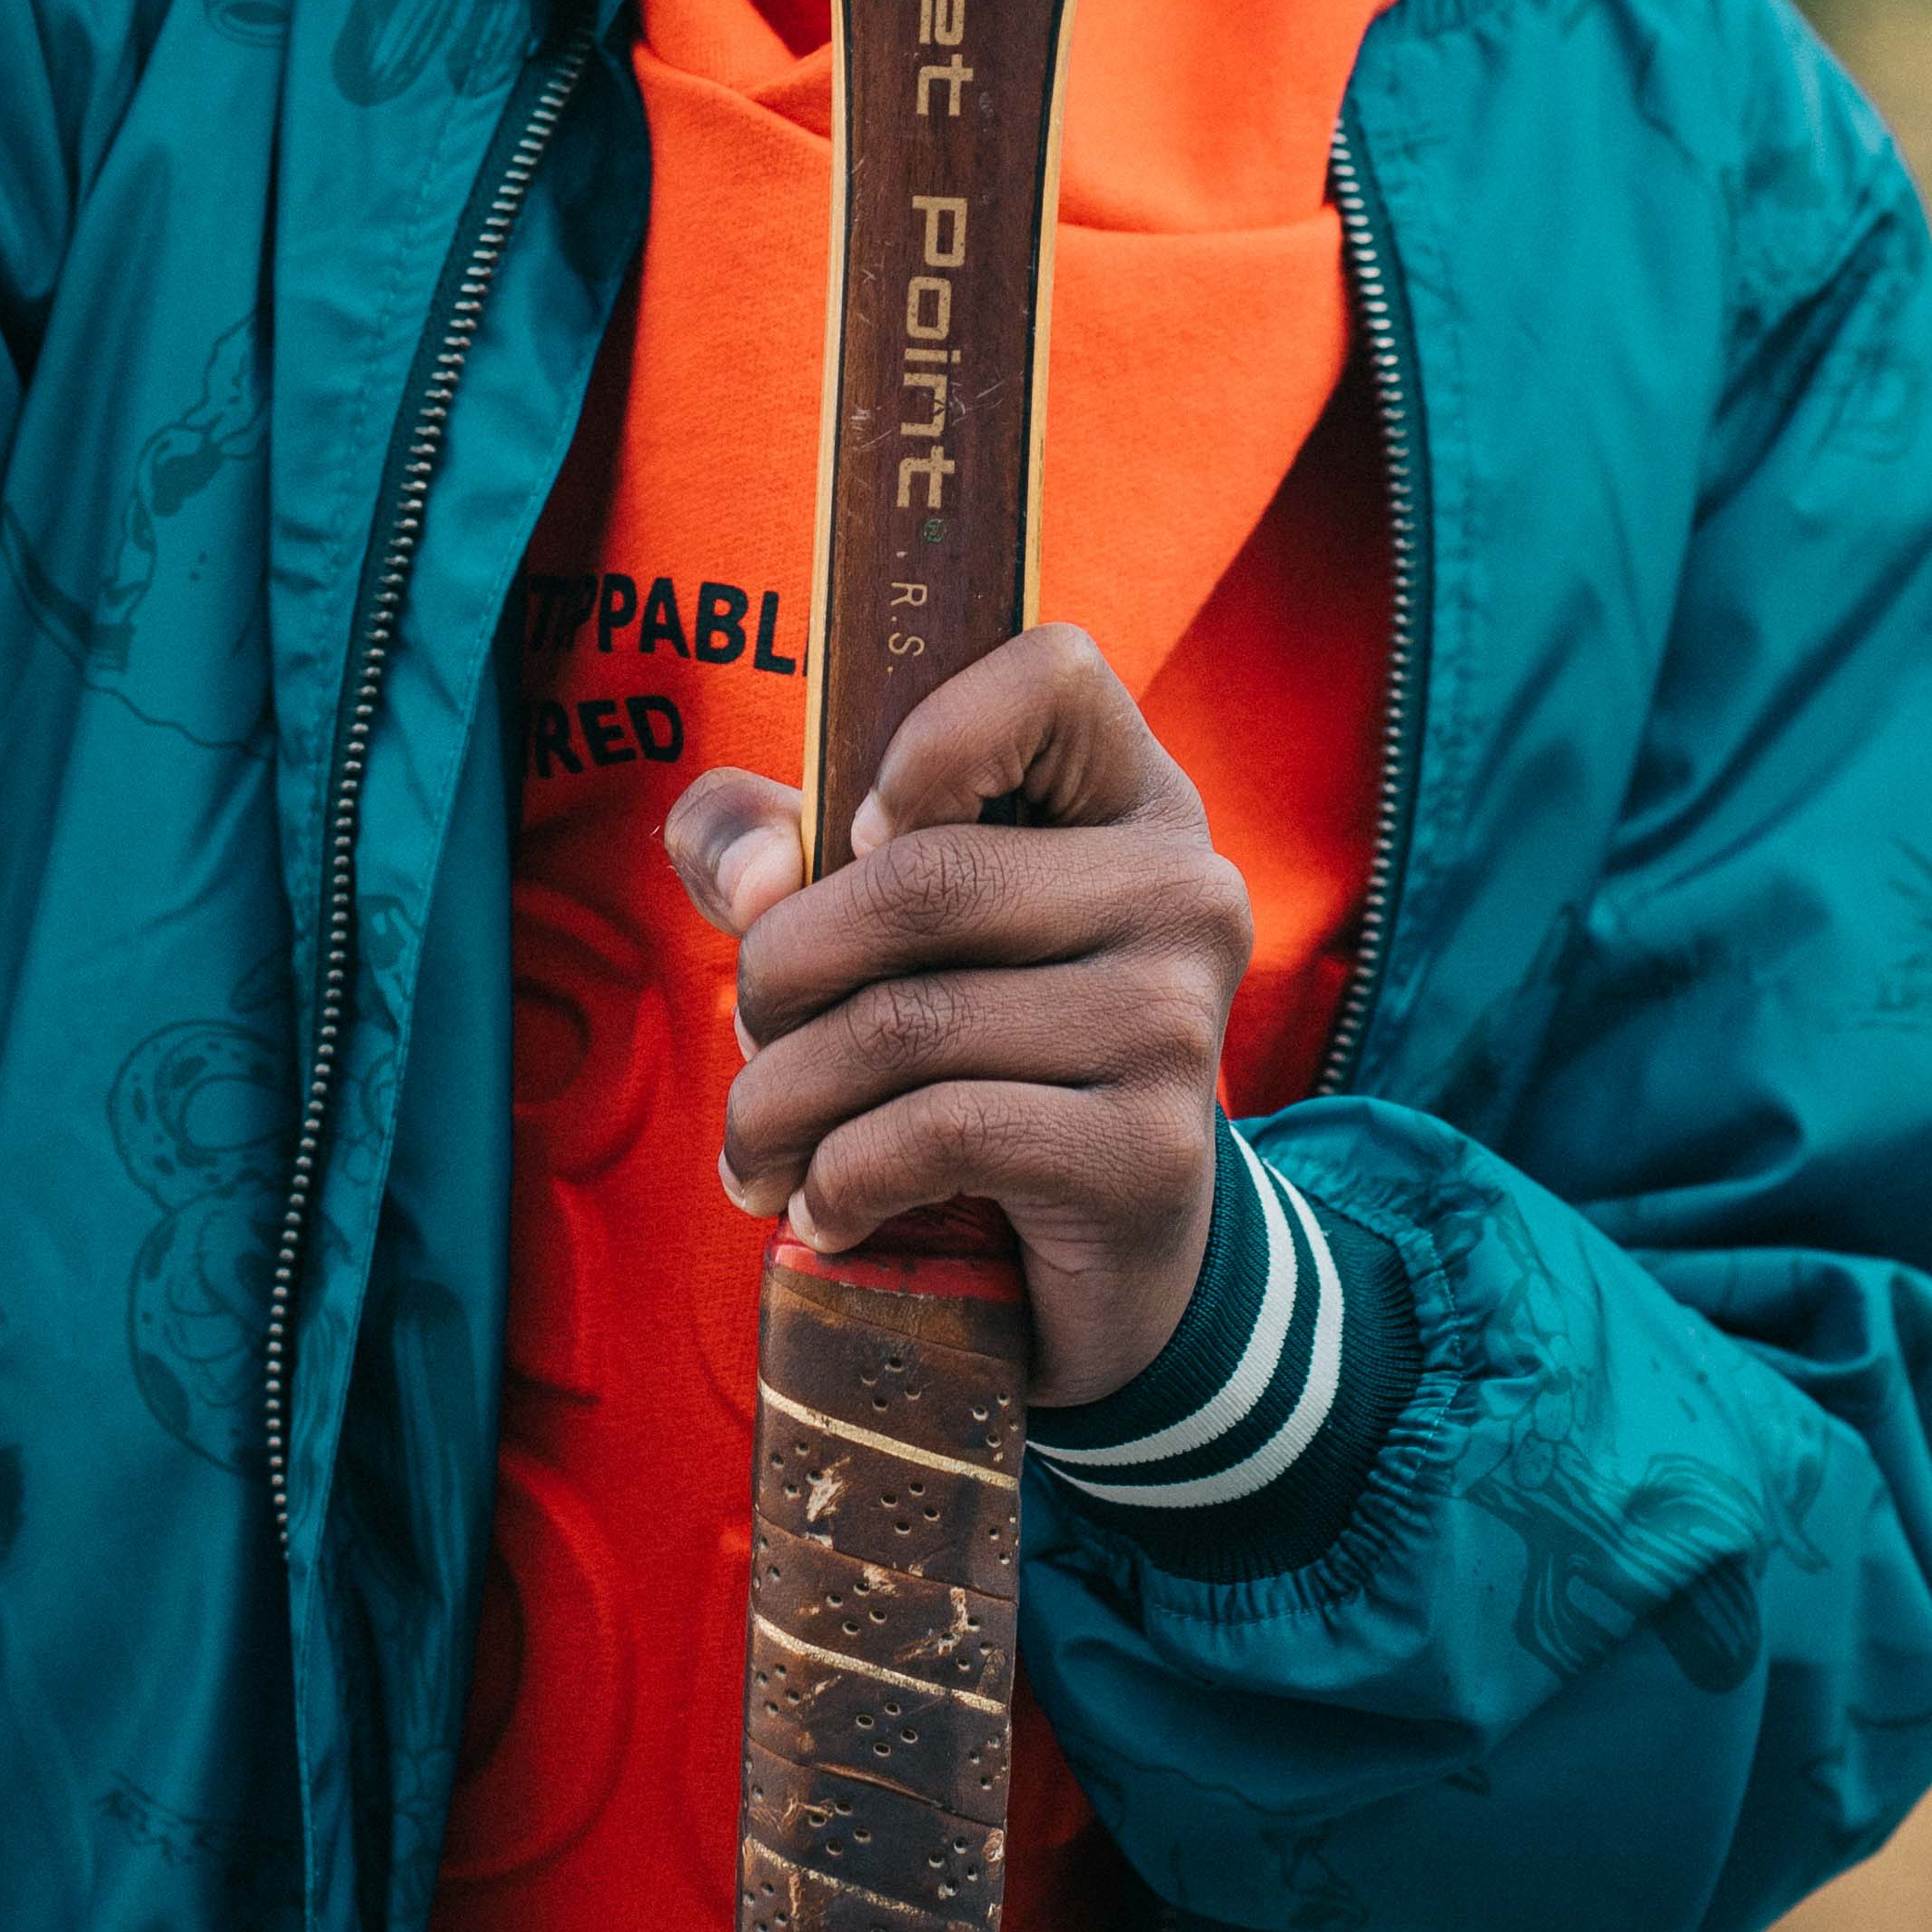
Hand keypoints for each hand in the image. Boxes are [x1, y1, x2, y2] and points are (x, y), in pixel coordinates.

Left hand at [664, 624, 1251, 1409]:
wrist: (1117, 1261)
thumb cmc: (980, 1050)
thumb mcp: (882, 928)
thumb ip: (771, 843)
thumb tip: (750, 875)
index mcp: (1132, 798)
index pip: (1054, 670)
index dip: (931, 730)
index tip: (856, 831)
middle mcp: (1183, 889)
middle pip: (926, 880)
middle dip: (783, 970)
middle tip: (748, 1039)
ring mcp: (1178, 1022)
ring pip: (912, 1021)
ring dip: (784, 1097)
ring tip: (757, 1144)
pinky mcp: (1151, 1152)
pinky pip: (941, 1133)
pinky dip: (841, 1176)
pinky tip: (821, 1208)